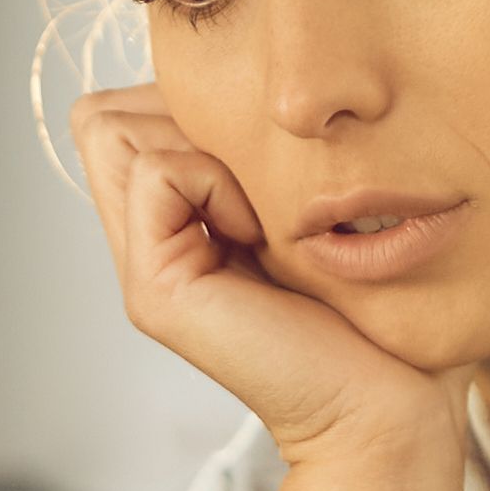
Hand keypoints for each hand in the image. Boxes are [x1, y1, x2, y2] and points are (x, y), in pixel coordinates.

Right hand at [73, 87, 463, 490]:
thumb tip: (226, 85)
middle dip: (179, 116)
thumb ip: (246, 157)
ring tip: (258, 210)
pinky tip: (257, 230)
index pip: (119, 112)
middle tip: (253, 182)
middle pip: (103, 118)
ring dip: (198, 145)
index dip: (178, 105)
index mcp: (174, 223)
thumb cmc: (371, 309)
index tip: (258, 160)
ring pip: (114, 132)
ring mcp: (142, 270)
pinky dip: (212, 179)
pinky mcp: (154, 290)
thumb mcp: (299, 202)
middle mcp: (144, 244)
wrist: (387, 404)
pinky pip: (156, 171)